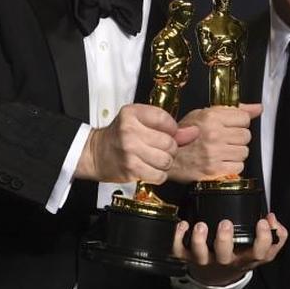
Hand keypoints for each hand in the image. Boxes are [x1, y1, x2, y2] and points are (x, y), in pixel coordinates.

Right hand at [75, 104, 198, 183]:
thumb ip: (168, 127)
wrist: (96, 154)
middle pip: (169, 143)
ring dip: (164, 163)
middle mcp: (130, 130)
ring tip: (153, 159)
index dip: (171, 130)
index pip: (167, 121)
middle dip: (169, 149)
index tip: (164, 134)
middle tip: (157, 149)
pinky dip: (158, 175)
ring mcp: (130, 150)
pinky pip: (159, 175)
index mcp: (133, 113)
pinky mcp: (131, 169)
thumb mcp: (140, 122)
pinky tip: (149, 169)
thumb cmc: (119, 136)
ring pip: (166, 160)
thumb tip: (194, 132)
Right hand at [169, 103, 260, 182]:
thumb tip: (258, 108)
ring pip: (244, 152)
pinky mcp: (215, 169)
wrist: (168, 157)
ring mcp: (214, 152)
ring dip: (236, 153)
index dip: (239, 123)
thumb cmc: (183, 136)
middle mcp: (214, 134)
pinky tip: (221, 161)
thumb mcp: (202, 115)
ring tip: (222, 151)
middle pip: (246, 135)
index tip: (231, 126)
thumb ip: (232, 110)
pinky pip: (239, 167)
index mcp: (210, 117)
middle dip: (238, 138)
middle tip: (225, 140)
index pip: (244, 118)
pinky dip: (232, 166)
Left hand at [171, 213, 286, 286]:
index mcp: (246, 258)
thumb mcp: (261, 249)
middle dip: (224, 239)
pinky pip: (179, 251)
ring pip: (201, 255)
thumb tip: (272, 218)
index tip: (262, 222)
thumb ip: (275, 235)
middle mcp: (226, 261)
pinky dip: (177, 238)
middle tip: (225, 223)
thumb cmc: (241, 255)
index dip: (263, 239)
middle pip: (225, 256)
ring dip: (199, 240)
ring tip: (200, 225)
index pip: (259, 254)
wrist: (217, 276)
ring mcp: (206, 260)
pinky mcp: (189, 258)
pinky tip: (182, 225)